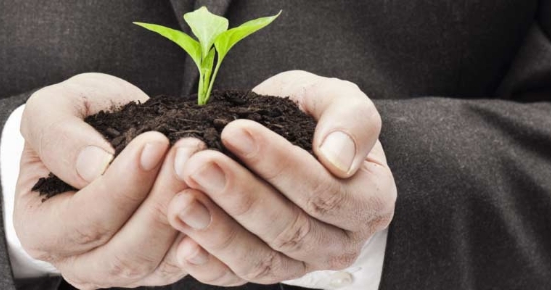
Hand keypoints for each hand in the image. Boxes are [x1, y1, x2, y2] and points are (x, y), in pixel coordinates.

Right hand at [14, 73, 195, 288]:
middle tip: (191, 150)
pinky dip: (207, 232)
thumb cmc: (74, 122)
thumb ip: (58, 133)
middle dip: (163, 201)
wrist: (106, 131)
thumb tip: (93, 166)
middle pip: (127, 252)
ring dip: (191, 212)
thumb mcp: (51, 108)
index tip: (155, 142)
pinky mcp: (158, 268)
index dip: (122, 185)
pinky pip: (187, 263)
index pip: (84, 220)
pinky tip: (219, 194)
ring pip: (160, 262)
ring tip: (206, 162)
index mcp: (41, 227)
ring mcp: (120, 271)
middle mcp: (78, 261)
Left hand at [167, 70, 396, 285]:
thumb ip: (351, 119)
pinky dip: (208, 264)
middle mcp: (339, 242)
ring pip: (260, 259)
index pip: (325, 190)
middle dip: (239, 195)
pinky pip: (235, 277)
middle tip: (197, 164)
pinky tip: (182, 244)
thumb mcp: (336, 99)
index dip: (279, 164)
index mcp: (369, 201)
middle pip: (289, 228)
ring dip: (217, 232)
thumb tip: (339, 158)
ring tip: (181, 201)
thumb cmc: (312, 117)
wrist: (281, 138)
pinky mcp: (264, 272)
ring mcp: (301, 264)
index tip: (235, 131)